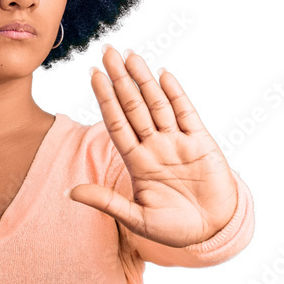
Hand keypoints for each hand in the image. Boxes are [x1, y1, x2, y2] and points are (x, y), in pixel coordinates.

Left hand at [69, 45, 238, 247]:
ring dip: (143, 79)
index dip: (105, 99)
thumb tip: (70, 192)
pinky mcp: (201, 143)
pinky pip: (186, 113)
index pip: (116, 123)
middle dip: (119, 79)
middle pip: (133, 106)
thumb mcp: (137, 219)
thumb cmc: (174, 229)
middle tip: (107, 52)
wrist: (213, 232)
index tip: (93, 75)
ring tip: (130, 55)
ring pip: (157, 104)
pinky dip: (175, 94)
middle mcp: (154, 147)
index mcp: (137, 163)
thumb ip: (106, 202)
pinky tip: (163, 75)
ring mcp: (177, 142)